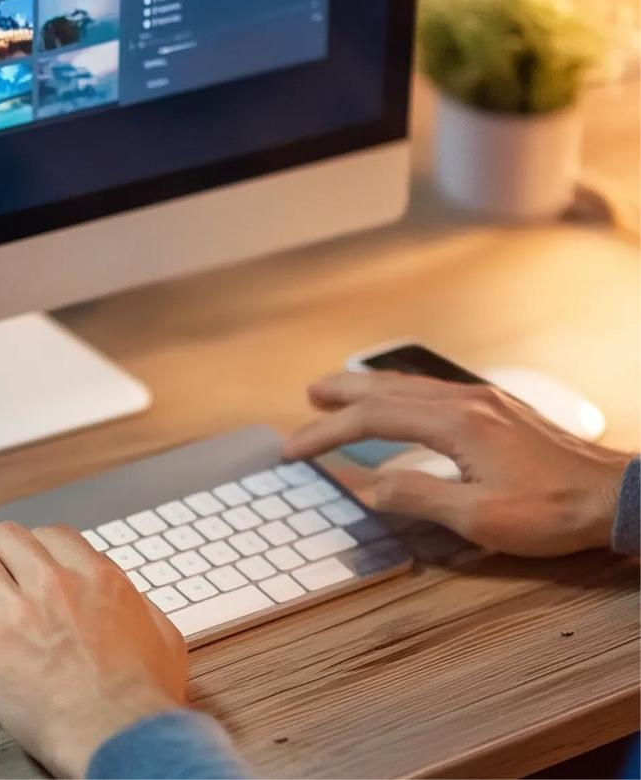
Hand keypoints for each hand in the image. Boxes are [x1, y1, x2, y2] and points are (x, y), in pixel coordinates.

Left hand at [0, 522, 187, 779]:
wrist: (120, 731)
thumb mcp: (162, 635)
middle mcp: (55, 582)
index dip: (32, 540)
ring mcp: (20, 609)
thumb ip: (143, 609)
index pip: (53, 536)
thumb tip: (136, 603)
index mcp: (97, 577)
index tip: (22, 551)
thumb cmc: (143, 694)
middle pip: (7, 537)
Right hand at [283, 371, 629, 556]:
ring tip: (340, 391)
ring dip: (369, 387)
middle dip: (342, 393)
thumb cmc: (552, 510)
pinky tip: (399, 399)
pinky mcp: (496, 407)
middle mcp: (464, 401)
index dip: (327, 433)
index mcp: (454, 424)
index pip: (372, 421)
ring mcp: (482, 399)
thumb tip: (369, 487)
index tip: (295, 447)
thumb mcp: (480, 518)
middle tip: (308, 395)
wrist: (616, 495)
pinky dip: (399, 392)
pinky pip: (432, 390)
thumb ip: (419, 497)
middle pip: (386, 390)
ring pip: (410, 385)